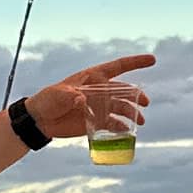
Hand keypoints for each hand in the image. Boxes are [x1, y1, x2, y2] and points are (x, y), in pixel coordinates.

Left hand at [28, 52, 153, 143]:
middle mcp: (99, 91)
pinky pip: (113, 124)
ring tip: (139, 122)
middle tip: (144, 103)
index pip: (117, 67)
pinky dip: (121, 127)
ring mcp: (99, 106)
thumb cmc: (47, 100)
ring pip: (121, 108)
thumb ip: (69, 96)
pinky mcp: (96, 122)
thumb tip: (81, 101)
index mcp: (92, 78)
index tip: (152, 60)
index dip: (135, 62)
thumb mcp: (57, 95)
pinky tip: (126, 132)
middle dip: (136, 95)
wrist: (40, 120)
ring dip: (132, 113)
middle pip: (123, 90)